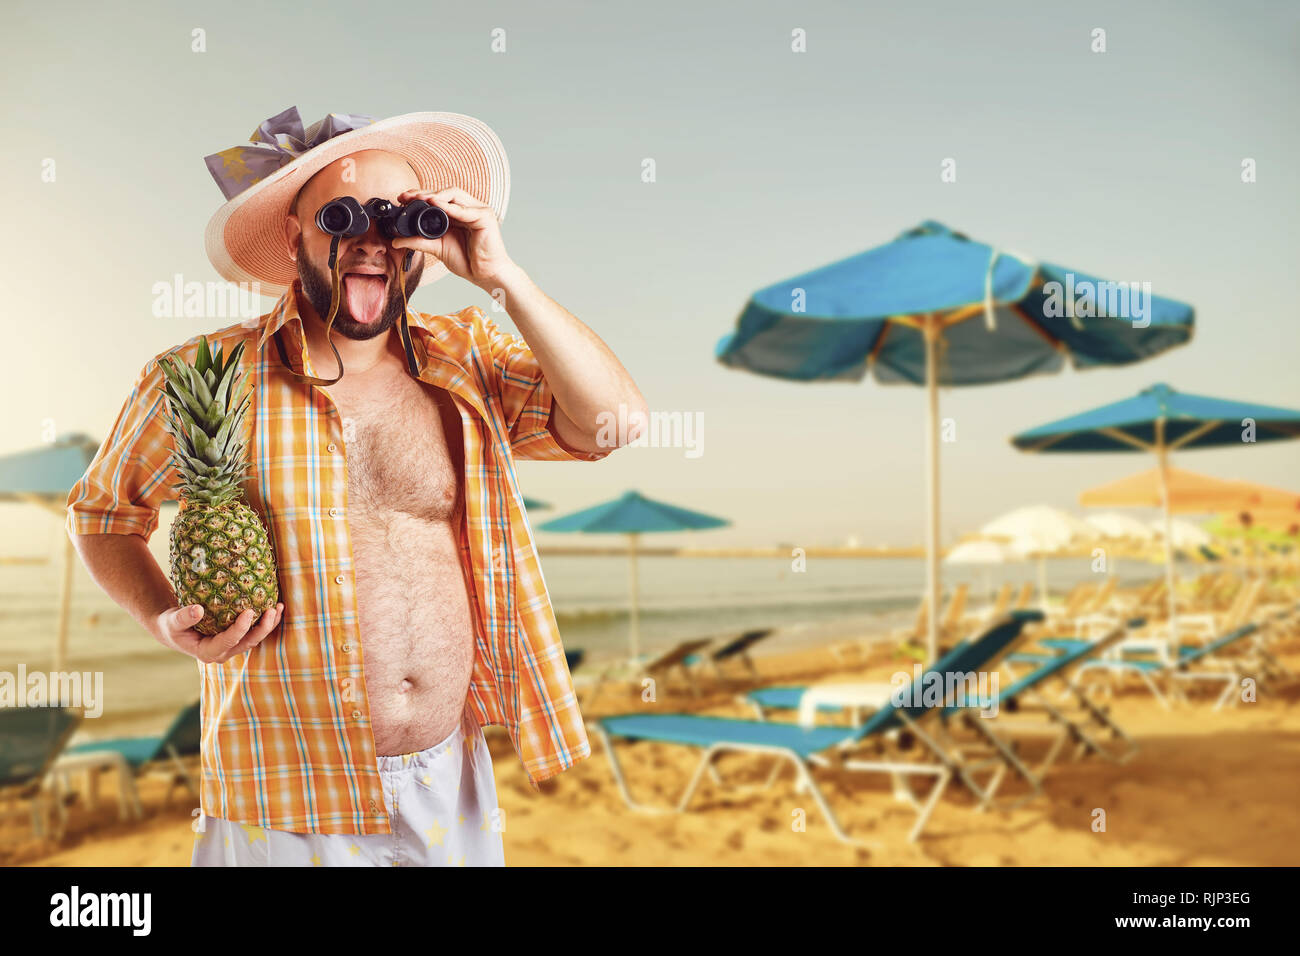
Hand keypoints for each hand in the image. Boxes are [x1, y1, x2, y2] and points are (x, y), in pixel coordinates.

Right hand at [153, 603, 283, 663]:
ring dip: (269, 624)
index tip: (249, 611)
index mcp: (208, 652)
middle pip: (248, 642)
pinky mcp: (238, 638)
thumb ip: (184, 617)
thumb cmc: (172, 625)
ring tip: (279, 606)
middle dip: (262, 627)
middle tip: (272, 609)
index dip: (240, 628)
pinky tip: (275, 606)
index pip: (228, 641)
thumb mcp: (172, 622)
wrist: (175, 628)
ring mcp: (232, 647)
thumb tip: (198, 610)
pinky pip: (254, 630)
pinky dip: (266, 620)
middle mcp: (223, 652)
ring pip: (255, 638)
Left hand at [391, 187, 516, 289]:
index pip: (438, 198)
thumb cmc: (468, 261)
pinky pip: (465, 210)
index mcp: (458, 214)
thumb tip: (396, 240)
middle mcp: (469, 209)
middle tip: (407, 196)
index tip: (403, 198)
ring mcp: (478, 211)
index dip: (421, 195)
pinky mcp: (485, 217)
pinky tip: (435, 204)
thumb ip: (419, 241)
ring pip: (455, 195)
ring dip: (436, 195)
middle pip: (445, 193)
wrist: (485, 275)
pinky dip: (449, 207)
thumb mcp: (438, 248)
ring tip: (420, 198)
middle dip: (425, 192)